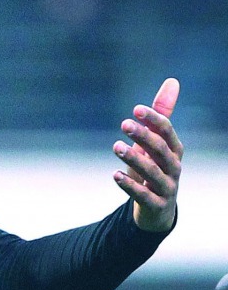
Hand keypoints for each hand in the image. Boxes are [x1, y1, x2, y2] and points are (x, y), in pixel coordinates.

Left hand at [112, 78, 181, 231]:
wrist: (158, 208)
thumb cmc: (155, 167)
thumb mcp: (155, 141)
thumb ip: (160, 114)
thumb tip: (172, 81)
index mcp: (173, 149)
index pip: (167, 131)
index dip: (153, 120)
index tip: (135, 109)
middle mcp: (173, 167)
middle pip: (161, 150)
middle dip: (144, 136)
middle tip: (124, 123)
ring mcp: (167, 187)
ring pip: (153, 172)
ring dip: (134, 158)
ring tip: (116, 146)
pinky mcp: (156, 204)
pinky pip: (144, 195)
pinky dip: (130, 186)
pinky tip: (115, 175)